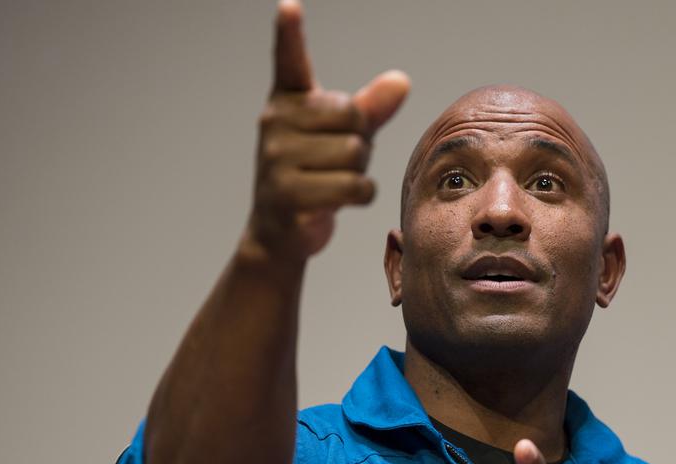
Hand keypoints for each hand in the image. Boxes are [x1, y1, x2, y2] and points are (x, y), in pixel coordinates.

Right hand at [242, 0, 409, 264]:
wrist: (281, 230)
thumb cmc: (317, 173)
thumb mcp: (345, 136)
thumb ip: (372, 108)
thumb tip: (401, 82)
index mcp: (287, 102)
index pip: (289, 62)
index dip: (289, 34)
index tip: (290, 7)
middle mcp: (275, 124)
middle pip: (353, 119)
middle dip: (360, 143)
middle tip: (338, 161)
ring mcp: (276, 159)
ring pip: (355, 154)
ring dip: (359, 173)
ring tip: (333, 182)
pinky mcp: (288, 194)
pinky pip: (353, 186)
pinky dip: (360, 196)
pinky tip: (339, 201)